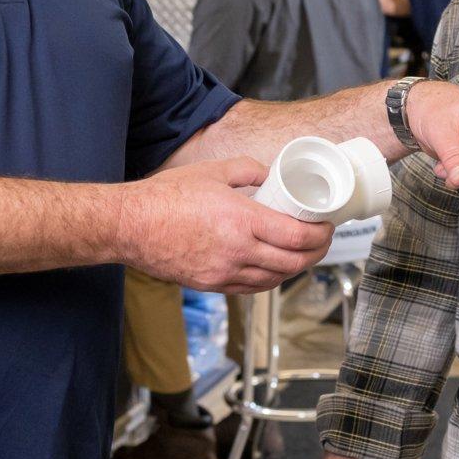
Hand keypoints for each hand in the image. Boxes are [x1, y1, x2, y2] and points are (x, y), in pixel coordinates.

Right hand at [116, 157, 333, 293]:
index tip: (327, 226)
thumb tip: (270, 176)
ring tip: (303, 254)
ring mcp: (224, 272)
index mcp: (241, 220)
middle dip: (316, 253)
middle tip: (323, 241)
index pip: (296, 237)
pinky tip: (273, 268)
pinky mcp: (211, 285)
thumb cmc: (166, 197)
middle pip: (293, 263)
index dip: (320, 235)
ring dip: (295, 269)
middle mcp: (237, 251)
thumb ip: (248, 170)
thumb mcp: (213, 171)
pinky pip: (251, 288)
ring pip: (274, 279)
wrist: (131, 226)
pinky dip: (270, 279)